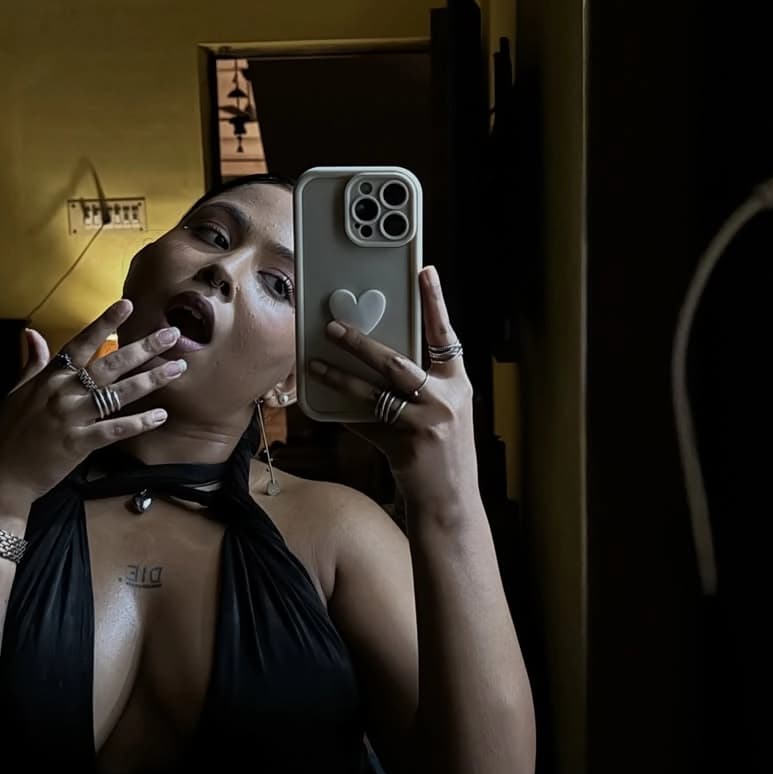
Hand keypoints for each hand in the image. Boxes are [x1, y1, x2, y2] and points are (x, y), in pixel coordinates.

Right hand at [0, 299, 186, 506]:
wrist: (0, 474)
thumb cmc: (8, 433)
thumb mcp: (16, 392)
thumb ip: (32, 363)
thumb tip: (33, 333)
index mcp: (48, 378)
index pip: (80, 343)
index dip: (104, 323)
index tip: (126, 305)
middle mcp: (62, 393)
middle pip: (109, 364)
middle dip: (143, 348)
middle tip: (172, 335)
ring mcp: (70, 418)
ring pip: (117, 393)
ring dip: (150, 380)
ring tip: (177, 369)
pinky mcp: (78, 444)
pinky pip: (114, 430)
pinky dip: (138, 422)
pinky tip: (160, 415)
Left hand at [306, 266, 478, 513]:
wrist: (451, 503)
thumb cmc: (445, 455)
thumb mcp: (446, 414)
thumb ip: (422, 388)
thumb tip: (380, 360)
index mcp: (457, 386)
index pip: (445, 336)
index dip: (435, 303)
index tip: (425, 271)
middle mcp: (445, 401)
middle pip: (396, 362)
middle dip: (360, 343)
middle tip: (333, 327)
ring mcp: (425, 425)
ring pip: (374, 392)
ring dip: (340, 377)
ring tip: (315, 364)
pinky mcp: (405, 447)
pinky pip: (366, 423)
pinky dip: (344, 414)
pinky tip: (324, 405)